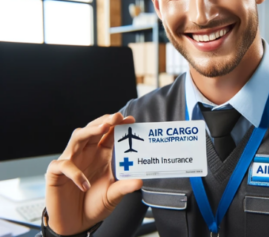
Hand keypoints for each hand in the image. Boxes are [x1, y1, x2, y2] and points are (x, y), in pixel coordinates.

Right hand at [45, 113, 142, 234]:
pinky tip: (85, 183)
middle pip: (94, 130)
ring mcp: (71, 161)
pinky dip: (75, 173)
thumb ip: (124, 187)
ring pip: (78, 137)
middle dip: (105, 121)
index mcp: (101, 155)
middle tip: (117, 117)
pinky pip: (64, 166)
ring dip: (90, 131)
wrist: (75, 223)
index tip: (131, 120)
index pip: (110, 135)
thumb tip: (140, 181)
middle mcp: (87, 153)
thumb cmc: (93, 205)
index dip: (119, 126)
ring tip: (103, 128)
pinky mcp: (56, 173)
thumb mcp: (113, 196)